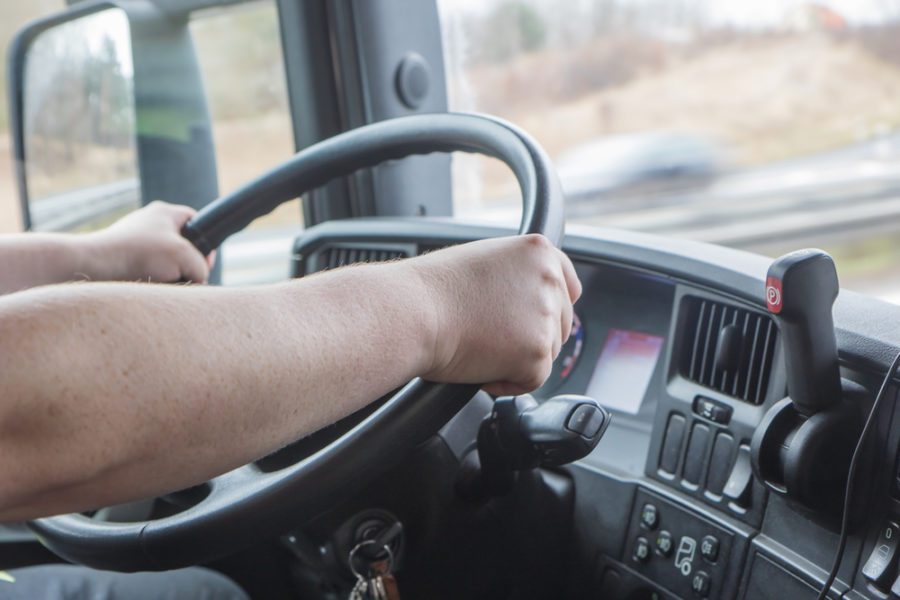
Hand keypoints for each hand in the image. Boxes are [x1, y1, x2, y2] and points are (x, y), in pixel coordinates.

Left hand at [86, 201, 214, 283]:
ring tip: (163, 283)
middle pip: (181, 243)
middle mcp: (149, 222)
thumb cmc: (140, 254)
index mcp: (165, 213)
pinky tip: (148, 286)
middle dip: (186, 262)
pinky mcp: (123, 257)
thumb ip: (201, 266)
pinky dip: (152, 279)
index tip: (203, 262)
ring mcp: (134, 239)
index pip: (196, 221)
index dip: (206, 242)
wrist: (95, 266)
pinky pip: (147, 269)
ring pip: (165, 259)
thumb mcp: (185, 257)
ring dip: (169, 274)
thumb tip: (197, 278)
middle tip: (185, 275)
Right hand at [411, 234, 580, 395]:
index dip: (551, 308)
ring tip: (480, 348)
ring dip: (518, 358)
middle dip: (531, 336)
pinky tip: (480, 368)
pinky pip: (532, 380)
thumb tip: (526, 302)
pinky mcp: (536, 352)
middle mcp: (549, 279)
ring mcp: (546, 316)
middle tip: (492, 337)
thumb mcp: (484, 262)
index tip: (532, 321)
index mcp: (538, 250)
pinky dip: (508, 382)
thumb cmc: (431, 290)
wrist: (412, 312)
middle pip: (559, 323)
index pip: (569, 286)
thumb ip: (516, 276)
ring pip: (547, 352)